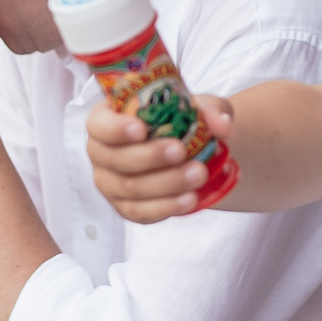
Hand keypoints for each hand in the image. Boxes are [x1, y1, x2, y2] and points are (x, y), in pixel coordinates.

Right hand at [85, 93, 234, 223]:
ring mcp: (111, 183)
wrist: (191, 151)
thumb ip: (211, 111)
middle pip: (115, 159)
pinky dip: (165, 207)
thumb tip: (222, 126)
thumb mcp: (199, 107)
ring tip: (198, 174)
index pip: (98, 125)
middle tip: (180, 151)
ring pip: (130, 188)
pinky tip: (189, 199)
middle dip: (149, 157)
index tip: (141, 129)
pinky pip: (141, 213)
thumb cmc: (182, 120)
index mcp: (108, 120)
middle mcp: (101, 153)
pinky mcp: (126, 208)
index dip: (115, 129)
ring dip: (165, 183)